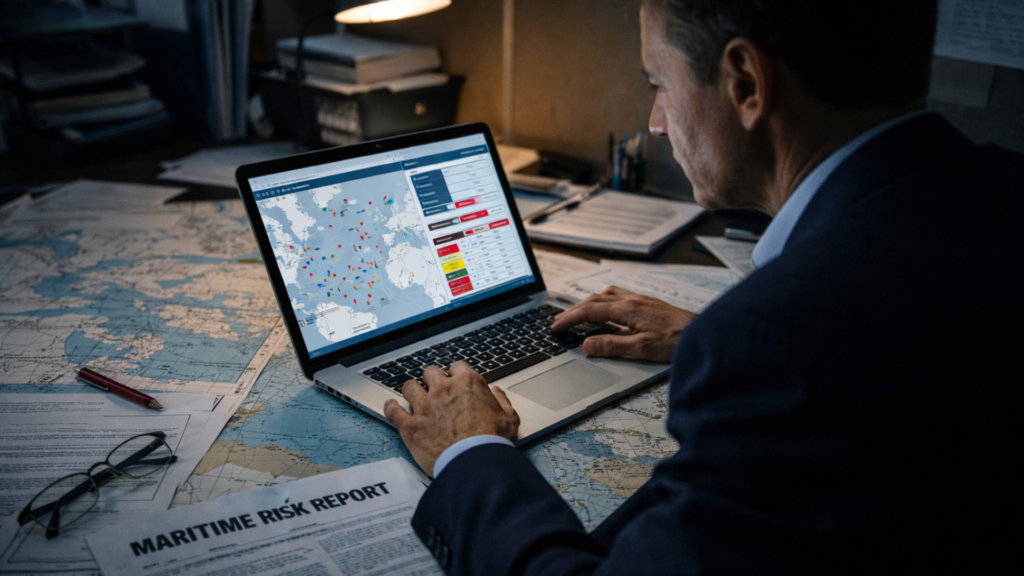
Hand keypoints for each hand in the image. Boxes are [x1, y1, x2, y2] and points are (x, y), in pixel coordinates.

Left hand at [383, 362, 519, 475]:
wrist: (476, 465)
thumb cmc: (493, 443)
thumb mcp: (509, 419)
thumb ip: (502, 401)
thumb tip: (496, 393)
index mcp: (468, 384)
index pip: (457, 367)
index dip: (456, 374)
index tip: (456, 381)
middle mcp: (443, 390)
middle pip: (430, 372)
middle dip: (432, 379)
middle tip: (435, 388)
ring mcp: (424, 407)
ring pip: (409, 387)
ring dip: (411, 391)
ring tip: (413, 396)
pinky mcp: (410, 426)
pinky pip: (392, 411)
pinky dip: (390, 408)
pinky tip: (391, 406)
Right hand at [550, 286, 696, 362]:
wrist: (704, 334)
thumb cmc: (676, 342)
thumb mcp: (642, 349)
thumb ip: (612, 345)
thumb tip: (586, 344)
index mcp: (628, 309)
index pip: (590, 311)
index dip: (570, 319)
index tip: (555, 326)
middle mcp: (633, 300)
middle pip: (595, 300)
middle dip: (573, 310)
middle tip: (558, 320)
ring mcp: (641, 299)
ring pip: (606, 295)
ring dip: (588, 303)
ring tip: (577, 313)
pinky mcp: (648, 303)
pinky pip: (618, 295)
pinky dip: (604, 300)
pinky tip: (607, 308)